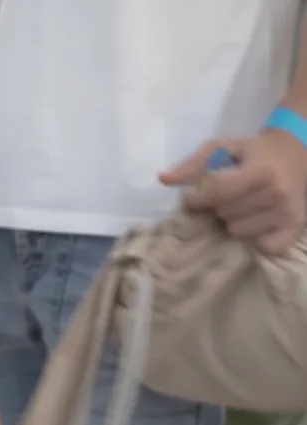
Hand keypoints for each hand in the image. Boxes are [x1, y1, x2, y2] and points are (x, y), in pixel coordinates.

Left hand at [160, 129, 306, 254]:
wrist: (298, 150)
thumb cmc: (253, 150)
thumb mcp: (222, 147)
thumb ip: (192, 163)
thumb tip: (162, 179)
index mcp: (261, 171)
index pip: (217, 193)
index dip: (196, 197)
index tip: (191, 196)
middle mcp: (277, 193)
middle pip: (224, 213)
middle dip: (218, 205)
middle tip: (230, 193)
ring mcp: (288, 213)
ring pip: (238, 231)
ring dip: (234, 219)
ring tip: (245, 203)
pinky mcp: (295, 227)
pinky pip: (262, 246)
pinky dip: (254, 237)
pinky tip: (257, 219)